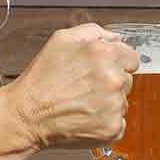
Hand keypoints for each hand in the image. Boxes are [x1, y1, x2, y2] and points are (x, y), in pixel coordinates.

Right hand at [7, 23, 139, 149]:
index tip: (102, 70)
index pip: (132, 58)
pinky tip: (85, 117)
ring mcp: (115, 106)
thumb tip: (116, 38)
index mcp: (105, 54)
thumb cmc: (41, 80)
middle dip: (110, 82)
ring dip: (107, 103)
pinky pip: (118, 123)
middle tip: (84, 87)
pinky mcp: (112, 128)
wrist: (27, 115)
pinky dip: (105, 122)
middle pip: (127, 80)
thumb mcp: (62, 39)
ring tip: (81, 102)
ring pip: (122, 102)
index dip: (116, 63)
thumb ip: (94, 32)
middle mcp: (114, 79)